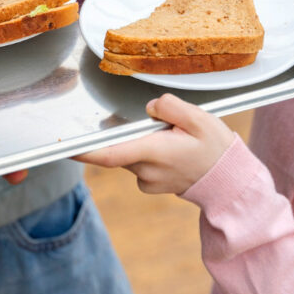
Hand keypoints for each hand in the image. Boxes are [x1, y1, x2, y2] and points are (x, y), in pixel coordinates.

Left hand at [75, 94, 234, 194]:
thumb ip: (169, 107)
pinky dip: (149, 152)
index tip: (64, 147)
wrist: (229, 181)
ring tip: (177, 140)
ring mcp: (147, 182)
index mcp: (153, 153)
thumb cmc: (215, 148)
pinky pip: (139, 162)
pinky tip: (174, 151)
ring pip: (131, 152)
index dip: (84, 151)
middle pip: (122, 145)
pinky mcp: (150, 185)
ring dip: (144, 142)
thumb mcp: (199, 118)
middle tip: (168, 127)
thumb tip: (150, 108)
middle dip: (134, 131)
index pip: (109, 154)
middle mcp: (145, 171)